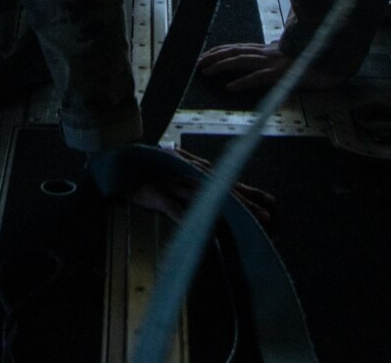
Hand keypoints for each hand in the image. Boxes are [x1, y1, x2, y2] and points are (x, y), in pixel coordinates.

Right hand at [124, 147, 274, 224]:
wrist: (120, 164)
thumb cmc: (151, 169)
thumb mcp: (177, 170)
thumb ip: (196, 181)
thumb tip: (217, 196)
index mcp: (195, 169)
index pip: (227, 182)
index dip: (249, 192)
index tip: (270, 201)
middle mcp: (189, 174)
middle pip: (221, 189)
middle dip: (246, 203)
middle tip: (267, 215)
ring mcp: (173, 183)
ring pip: (205, 197)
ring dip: (226, 208)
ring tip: (246, 220)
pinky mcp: (156, 194)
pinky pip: (173, 207)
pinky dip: (186, 216)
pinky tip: (199, 227)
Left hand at [196, 40, 348, 94]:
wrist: (340, 58)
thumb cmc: (320, 57)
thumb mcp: (299, 54)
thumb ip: (287, 51)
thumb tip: (280, 49)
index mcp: (273, 50)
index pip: (242, 47)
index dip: (223, 50)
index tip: (206, 53)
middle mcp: (271, 53)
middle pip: (237, 51)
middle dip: (214, 56)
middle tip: (196, 63)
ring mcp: (276, 62)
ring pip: (243, 61)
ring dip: (221, 67)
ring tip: (204, 72)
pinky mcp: (283, 73)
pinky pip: (259, 78)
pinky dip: (243, 82)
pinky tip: (229, 88)